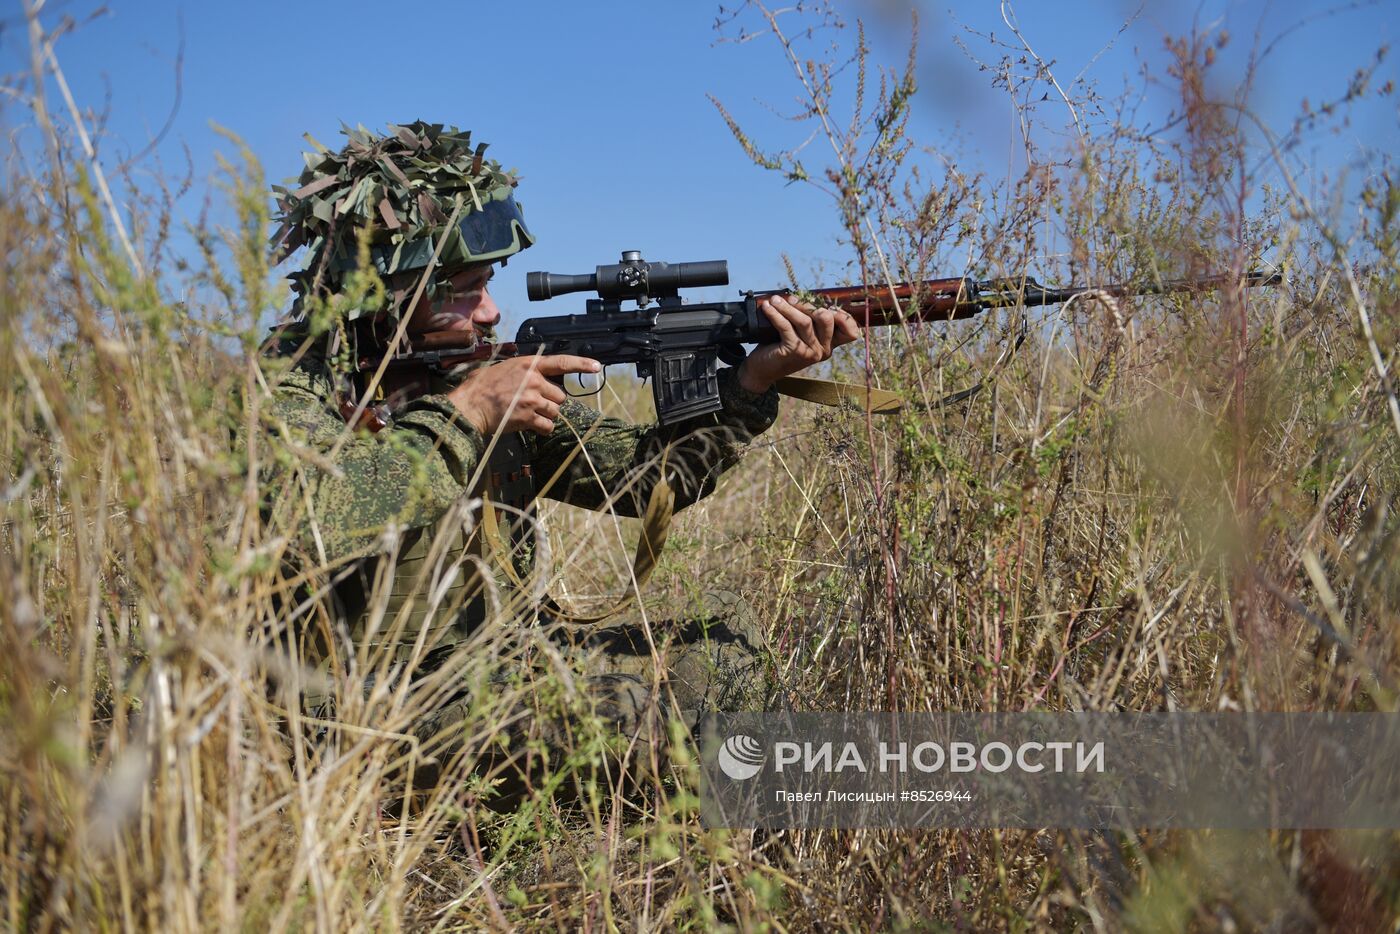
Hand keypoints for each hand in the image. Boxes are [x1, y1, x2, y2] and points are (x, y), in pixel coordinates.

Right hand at [446, 354, 600, 435]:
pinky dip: (542, 429)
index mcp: (528, 364)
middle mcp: (534, 380)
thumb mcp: (503, 368)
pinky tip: (529, 425)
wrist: (470, 406)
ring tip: (526, 414)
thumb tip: (534, 375)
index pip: (561, 362)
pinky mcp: (529, 417)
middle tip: (533, 404)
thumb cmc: (481, 387)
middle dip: (551, 402)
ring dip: (545, 416)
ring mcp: (532, 399)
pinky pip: (547, 426)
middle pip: (560, 396)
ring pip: (555, 411)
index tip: (597, 367)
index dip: (581, 364)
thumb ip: (523, 371)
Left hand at [736, 294, 861, 393]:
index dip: (843, 316)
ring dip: (788, 306)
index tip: (826, 304)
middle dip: (809, 304)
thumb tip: (803, 295)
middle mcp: (823, 350)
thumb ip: (808, 319)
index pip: (850, 332)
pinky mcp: (794, 352)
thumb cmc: (781, 346)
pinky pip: (786, 326)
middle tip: (792, 299)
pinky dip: (776, 314)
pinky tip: (767, 308)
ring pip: (804, 321)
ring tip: (775, 300)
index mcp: (829, 344)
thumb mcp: (799, 333)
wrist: (763, 370)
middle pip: (826, 318)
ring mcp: (810, 352)